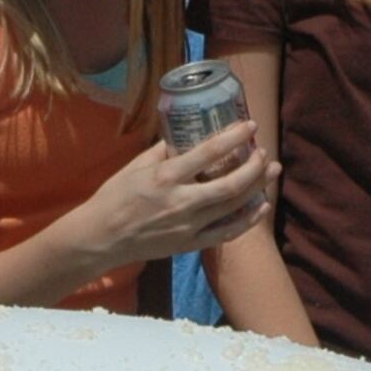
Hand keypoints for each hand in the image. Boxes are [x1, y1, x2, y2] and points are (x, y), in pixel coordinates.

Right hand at [73, 121, 274, 265]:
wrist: (100, 238)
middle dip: (253, 166)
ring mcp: (186, 226)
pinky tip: (261, 206)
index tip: (250, 126)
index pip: (208, 153)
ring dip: (257, 187)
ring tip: (271, 171)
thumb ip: (164, 151)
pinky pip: (225, 234)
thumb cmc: (114, 198)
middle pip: (230, 184)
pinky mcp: (187, 244)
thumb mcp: (135, 166)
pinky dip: (247, 220)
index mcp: (165, 178)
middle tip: (264, 152)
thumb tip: (186, 137)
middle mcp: (180, 202)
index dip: (234, 137)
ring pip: (232, 207)